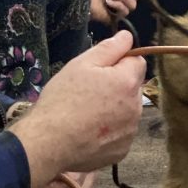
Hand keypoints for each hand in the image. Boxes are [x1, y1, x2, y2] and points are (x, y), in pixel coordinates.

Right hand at [13, 32, 143, 178]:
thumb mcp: (81, 64)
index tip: (100, 69)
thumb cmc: (63, 100)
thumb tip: (128, 36)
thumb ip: (109, 48)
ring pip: (128, 111)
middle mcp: (136, 107)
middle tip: (89, 92)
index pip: (138, 62)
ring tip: (87, 114)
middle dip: (118, 86)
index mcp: (128, 82)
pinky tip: (89, 131)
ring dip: (115, 109)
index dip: (120, 62)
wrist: (50, 144)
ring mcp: (131, 131)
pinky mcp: (123, 150)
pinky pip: (121, 133)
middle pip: (133, 87)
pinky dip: (110, 131)